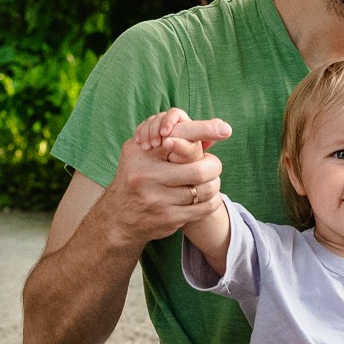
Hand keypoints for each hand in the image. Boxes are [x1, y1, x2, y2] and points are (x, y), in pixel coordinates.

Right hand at [102, 109, 230, 247]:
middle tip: (213, 165)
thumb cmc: (135, 177)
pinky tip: (209, 196)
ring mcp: (157, 199)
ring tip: (211, 180)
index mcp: (141, 154)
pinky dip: (212, 200)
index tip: (225, 129)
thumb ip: (163, 138)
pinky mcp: (167, 218)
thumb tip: (203, 126)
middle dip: (213, 166)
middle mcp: (147, 176)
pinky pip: (203, 208)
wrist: (118, 217)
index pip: (179, 137)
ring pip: (205, 190)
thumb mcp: (139, 153)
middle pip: (199, 170)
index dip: (205, 131)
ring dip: (214, 184)